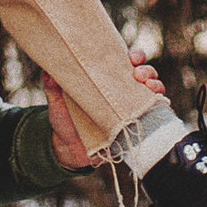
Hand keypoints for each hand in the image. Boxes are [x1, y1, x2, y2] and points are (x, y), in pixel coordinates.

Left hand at [46, 49, 162, 171]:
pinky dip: (159, 109)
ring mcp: (130, 109)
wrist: (68, 149)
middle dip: (147, 71)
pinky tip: (158, 105)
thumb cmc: (64, 120)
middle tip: (138, 74)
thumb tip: (47, 71)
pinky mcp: (134, 127)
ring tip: (149, 88)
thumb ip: (52, 86)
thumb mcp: (56, 101)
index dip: (135, 56)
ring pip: (153, 93)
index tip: (131, 57)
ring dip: (156, 87)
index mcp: (108, 80)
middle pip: (145, 75)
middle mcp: (123, 92)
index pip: (126, 62)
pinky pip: (153, 116)